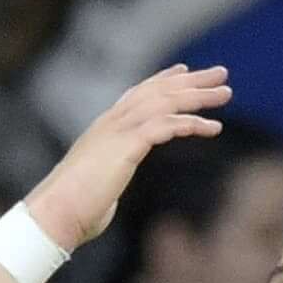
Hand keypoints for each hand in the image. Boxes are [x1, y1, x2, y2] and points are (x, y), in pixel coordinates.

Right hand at [24, 63, 232, 251]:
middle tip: (221, 74)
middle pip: (158, 91)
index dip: (162, 80)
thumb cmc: (74, 208)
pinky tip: (212, 127)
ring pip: (165, 102)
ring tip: (226, 94)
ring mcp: (118, 131)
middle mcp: (112, 122)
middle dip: (191, 81)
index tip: (183, 71)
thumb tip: (105, 196)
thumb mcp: (96, 186)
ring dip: (198, 96)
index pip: (138, 94)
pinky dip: (190, 123)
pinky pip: (165, 125)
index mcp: (105, 128)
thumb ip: (104, 182)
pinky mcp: (127, 145)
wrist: (56, 212)